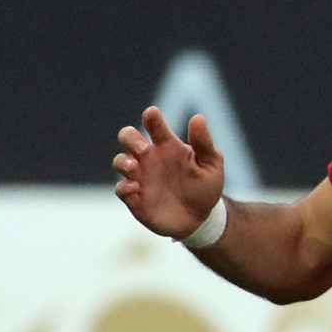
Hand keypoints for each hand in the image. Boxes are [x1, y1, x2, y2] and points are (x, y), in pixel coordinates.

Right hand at [113, 107, 225, 238]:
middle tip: (143, 148)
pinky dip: (124, 188)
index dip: (151, 117)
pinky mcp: (136, 198)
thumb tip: (198, 118)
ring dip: (123, 162)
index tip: (152, 114)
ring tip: (135, 168)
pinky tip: (135, 189)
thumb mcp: (211, 164)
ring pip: (119, 161)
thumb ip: (204, 143)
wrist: (202, 218)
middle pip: (128, 137)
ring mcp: (140, 177)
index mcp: (167, 145)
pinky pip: (121, 189)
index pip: (154, 125)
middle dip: (130, 138)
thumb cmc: (205, 186)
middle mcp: (149, 158)